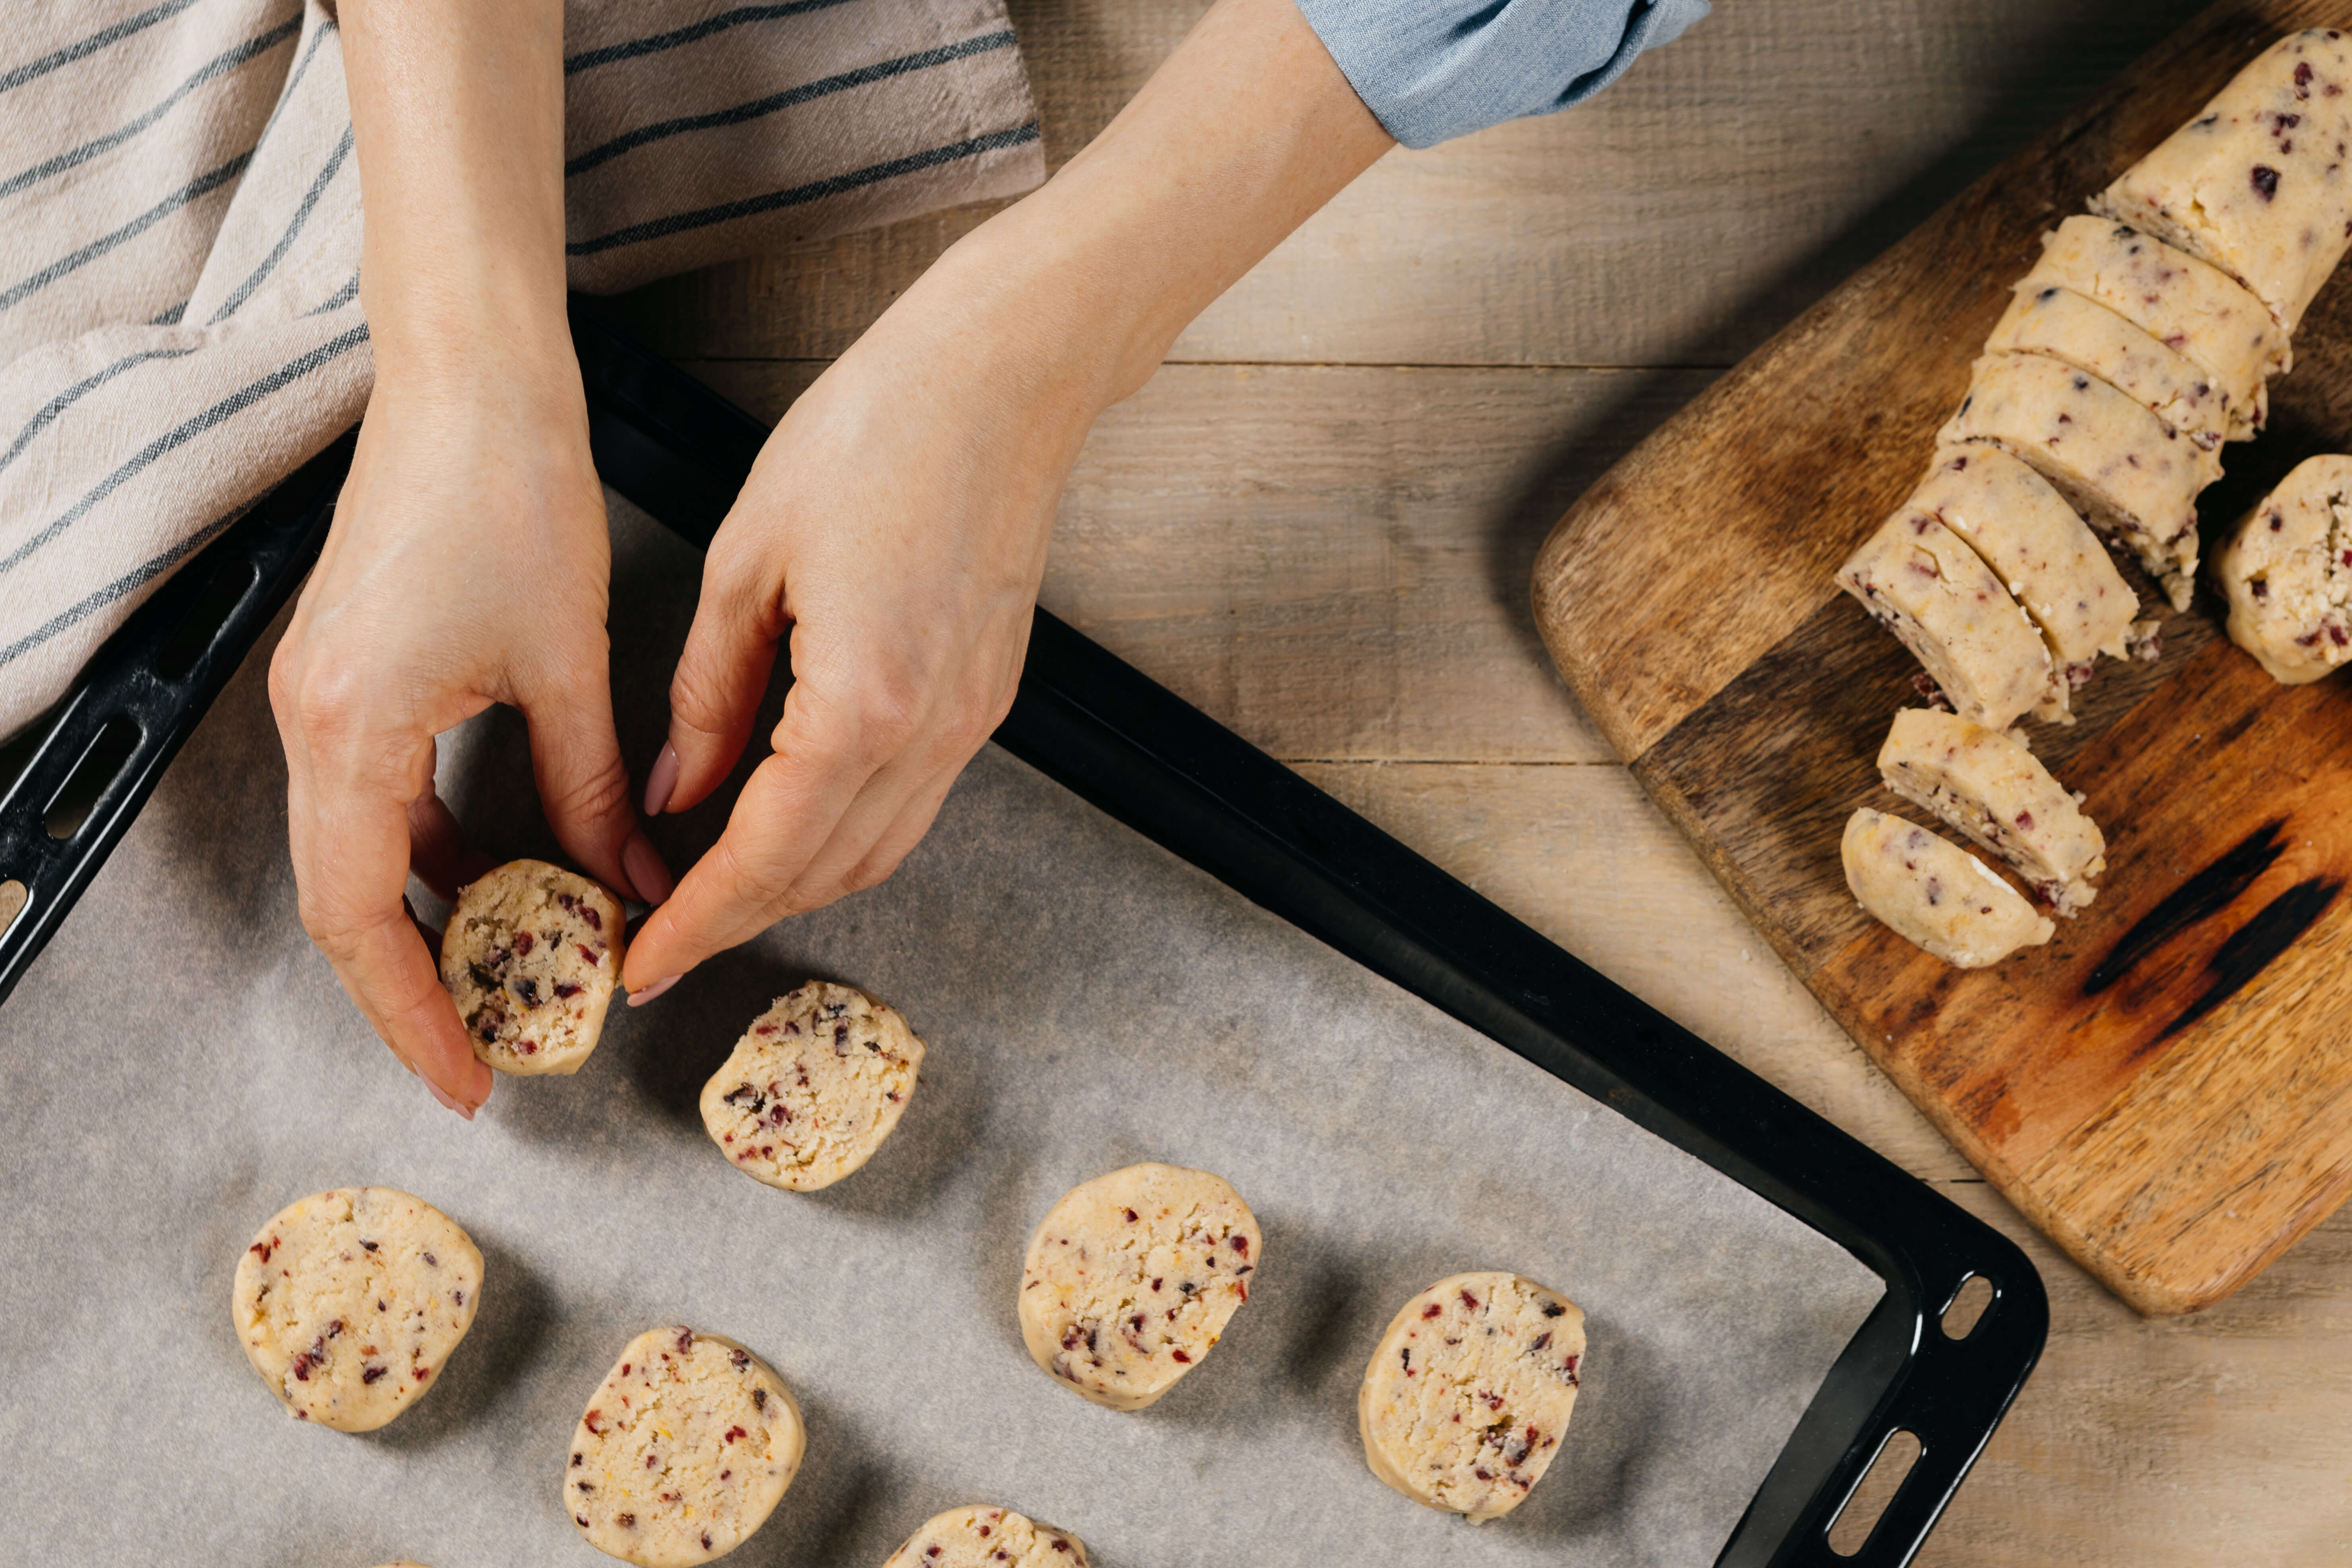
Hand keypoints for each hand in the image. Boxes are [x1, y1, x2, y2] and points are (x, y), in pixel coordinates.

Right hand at [269, 354, 668, 1113]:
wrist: (469, 383)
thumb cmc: (512, 497)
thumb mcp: (567, 664)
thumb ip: (590, 788)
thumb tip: (629, 884)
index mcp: (354, 729)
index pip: (362, 918)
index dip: (412, 1012)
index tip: (468, 1078)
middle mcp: (316, 721)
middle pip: (341, 902)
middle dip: (409, 988)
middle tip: (479, 1053)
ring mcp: (325, 697)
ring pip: (357, 853)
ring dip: (423, 921)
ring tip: (501, 979)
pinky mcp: (352, 674)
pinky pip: (379, 796)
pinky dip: (433, 849)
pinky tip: (500, 875)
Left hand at [621, 0, 1388, 993]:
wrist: (1003, 378)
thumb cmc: (873, 434)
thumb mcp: (750, 557)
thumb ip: (708, 691)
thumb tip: (674, 791)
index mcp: (864, 702)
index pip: (766, 854)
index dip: (697, 924)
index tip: (641, 967)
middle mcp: (932, 732)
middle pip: (827, 872)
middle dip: (740, 921)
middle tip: (663, 943)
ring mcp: (972, 720)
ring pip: (877, 851)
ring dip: (796, 885)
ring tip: (716, 894)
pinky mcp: (987, 696)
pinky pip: (909, 802)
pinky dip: (843, 834)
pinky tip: (788, 819)